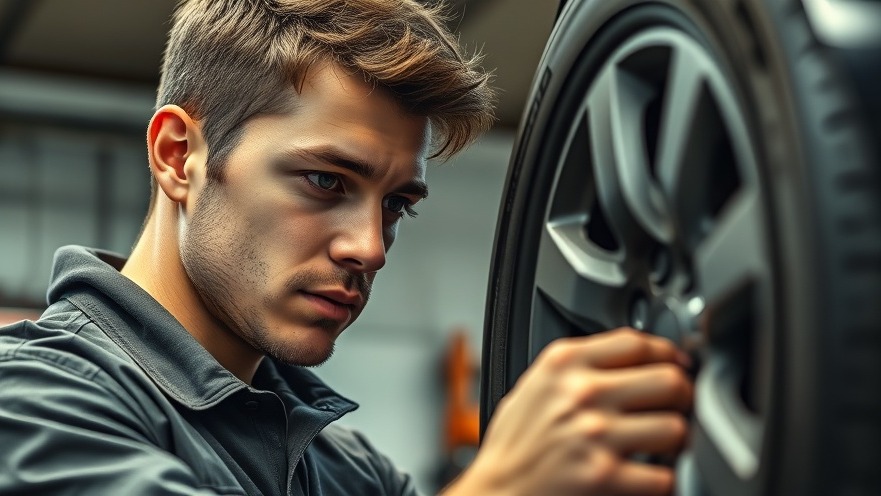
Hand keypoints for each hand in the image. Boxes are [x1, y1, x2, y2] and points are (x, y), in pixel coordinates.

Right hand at [444, 328, 692, 495]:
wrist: (497, 489)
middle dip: (682, 394)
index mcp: (564, 363)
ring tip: (667, 442)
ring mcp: (595, 434)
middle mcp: (582, 393)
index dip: (667, 352)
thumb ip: (578, 365)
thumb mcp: (535, 383)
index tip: (675, 362)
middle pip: (668, 379)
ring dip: (677, 438)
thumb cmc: (513, 443)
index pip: (637, 342)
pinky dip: (665, 479)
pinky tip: (653, 474)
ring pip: (675, 427)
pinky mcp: (604, 477)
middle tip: (679, 404)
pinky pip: (664, 476)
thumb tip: (631, 357)